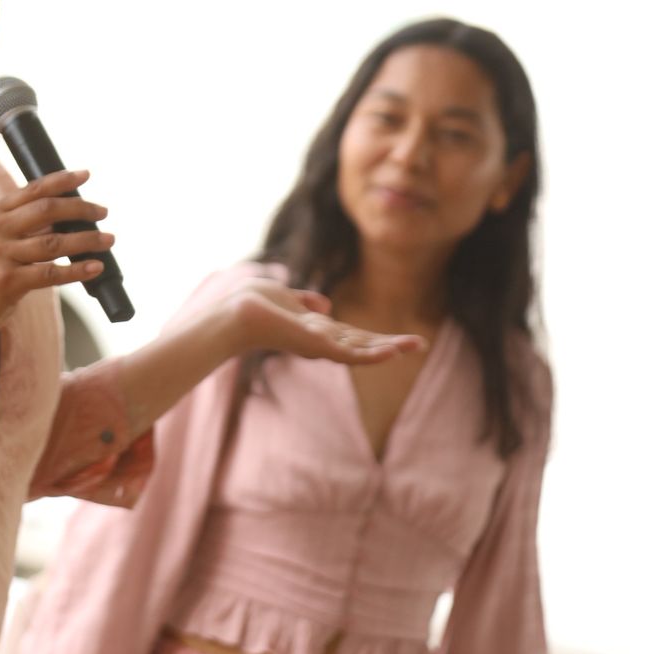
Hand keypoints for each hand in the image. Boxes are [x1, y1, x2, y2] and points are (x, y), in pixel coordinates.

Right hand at [0, 169, 112, 336]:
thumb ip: (20, 224)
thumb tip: (66, 214)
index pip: (33, 189)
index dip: (62, 180)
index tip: (85, 175)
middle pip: (47, 210)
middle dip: (81, 208)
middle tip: (103, 211)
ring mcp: (1, 255)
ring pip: (55, 243)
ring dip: (87, 240)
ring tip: (108, 239)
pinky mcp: (8, 282)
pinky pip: (52, 274)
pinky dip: (78, 270)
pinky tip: (95, 267)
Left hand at [229, 279, 425, 363]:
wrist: (232, 314)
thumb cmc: (251, 306)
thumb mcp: (286, 298)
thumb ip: (305, 302)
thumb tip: (325, 304)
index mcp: (316, 331)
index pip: (354, 336)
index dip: (377, 338)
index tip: (402, 340)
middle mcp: (320, 341)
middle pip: (363, 345)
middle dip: (391, 345)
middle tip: (421, 345)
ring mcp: (318, 346)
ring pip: (361, 351)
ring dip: (389, 349)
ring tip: (415, 346)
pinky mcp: (315, 347)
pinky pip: (348, 354)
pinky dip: (370, 355)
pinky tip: (391, 352)